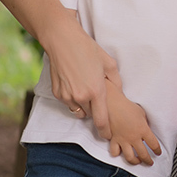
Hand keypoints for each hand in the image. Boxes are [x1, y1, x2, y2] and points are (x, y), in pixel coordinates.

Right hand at [46, 20, 121, 139]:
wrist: (63, 41)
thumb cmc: (87, 49)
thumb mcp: (109, 62)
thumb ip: (116, 81)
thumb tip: (119, 92)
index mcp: (96, 91)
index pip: (102, 120)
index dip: (106, 130)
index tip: (108, 135)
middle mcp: (81, 97)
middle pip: (90, 114)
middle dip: (94, 109)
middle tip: (96, 95)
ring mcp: (67, 96)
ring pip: (78, 110)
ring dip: (83, 104)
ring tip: (85, 86)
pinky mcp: (57, 94)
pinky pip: (68, 103)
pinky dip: (72, 98)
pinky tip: (74, 82)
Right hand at [106, 83, 160, 165]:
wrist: (113, 104)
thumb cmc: (128, 106)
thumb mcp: (142, 113)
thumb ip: (145, 124)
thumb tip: (146, 132)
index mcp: (143, 129)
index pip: (154, 144)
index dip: (157, 150)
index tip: (158, 153)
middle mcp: (134, 137)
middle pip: (143, 154)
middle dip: (148, 161)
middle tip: (150, 162)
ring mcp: (123, 140)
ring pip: (130, 158)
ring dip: (135, 161)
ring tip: (137, 161)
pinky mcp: (114, 140)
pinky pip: (115, 152)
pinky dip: (118, 154)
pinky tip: (120, 153)